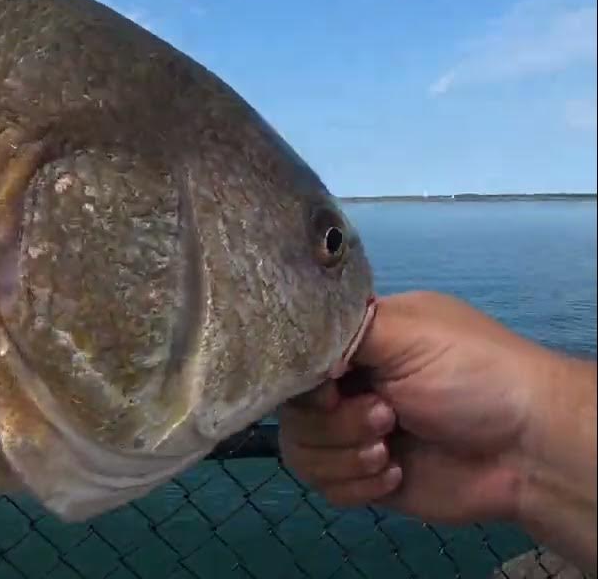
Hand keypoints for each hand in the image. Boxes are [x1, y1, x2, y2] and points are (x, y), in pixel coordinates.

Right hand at [278, 291, 549, 524]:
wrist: (525, 451)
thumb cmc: (471, 375)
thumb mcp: (407, 331)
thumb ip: (340, 331)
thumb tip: (295, 350)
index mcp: (357, 341)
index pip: (295, 357)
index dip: (302, 378)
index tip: (333, 386)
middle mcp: (350, 384)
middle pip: (292, 409)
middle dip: (334, 421)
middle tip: (386, 417)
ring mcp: (354, 432)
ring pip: (301, 450)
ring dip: (345, 455)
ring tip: (390, 451)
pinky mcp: (364, 476)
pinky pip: (325, 486)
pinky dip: (357, 484)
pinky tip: (397, 474)